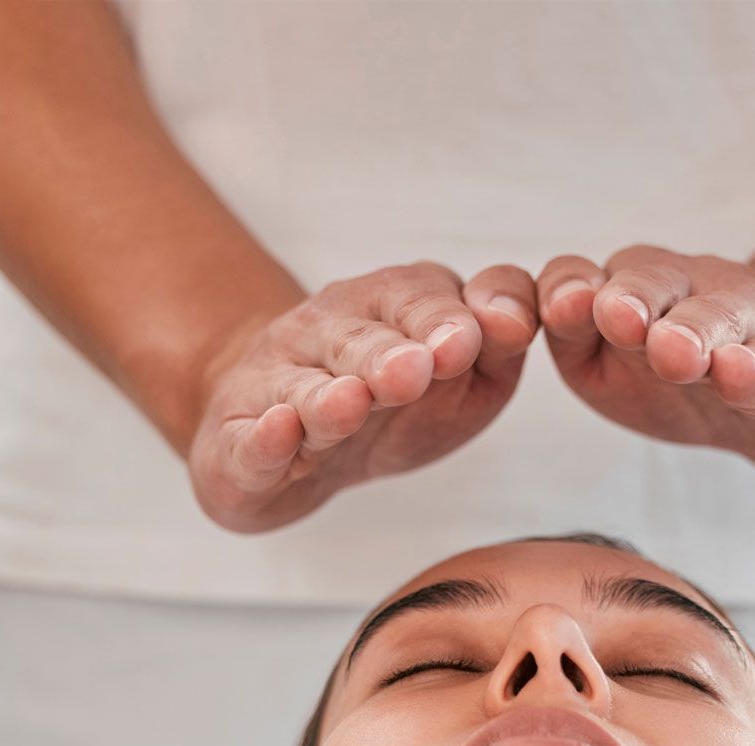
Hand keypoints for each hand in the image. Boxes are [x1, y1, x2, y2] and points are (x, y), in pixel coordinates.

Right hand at [187, 261, 538, 532]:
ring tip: (353, 402)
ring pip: (306, 387)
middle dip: (391, 353)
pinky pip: (251, 439)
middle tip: (420, 368)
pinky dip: (264, 438)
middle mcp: (328, 332)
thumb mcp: (463, 381)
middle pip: (362, 339)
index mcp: (391, 308)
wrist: (284, 441)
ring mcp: (277, 382)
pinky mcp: (238, 440)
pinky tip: (280, 432)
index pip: (421, 295)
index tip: (480, 338)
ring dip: (331, 396)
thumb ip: (498, 348)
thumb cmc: (392, 408)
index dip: (450, 315)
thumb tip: (516, 323)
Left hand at [535, 244, 754, 489]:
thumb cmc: (682, 376)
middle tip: (665, 349)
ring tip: (731, 373)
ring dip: (751, 364)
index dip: (614, 292)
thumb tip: (560, 306)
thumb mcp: (610, 360)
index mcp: (671, 293)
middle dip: (688, 327)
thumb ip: (575, 333)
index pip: (637, 278)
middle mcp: (739, 310)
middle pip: (712, 311)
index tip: (588, 310)